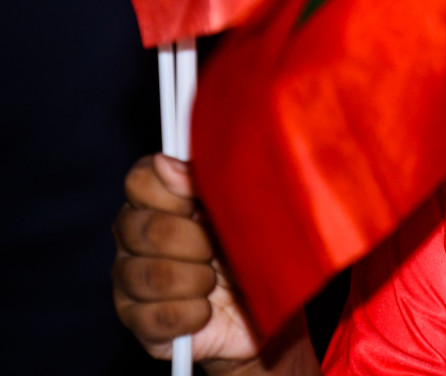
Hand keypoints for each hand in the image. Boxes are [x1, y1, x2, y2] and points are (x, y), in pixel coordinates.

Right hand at [113, 154, 258, 366]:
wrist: (273, 306)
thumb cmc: (260, 246)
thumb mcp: (248, 205)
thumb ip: (207, 178)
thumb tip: (165, 163)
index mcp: (160, 198)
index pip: (140, 180)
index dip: (175, 192)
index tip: (206, 204)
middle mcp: (135, 235)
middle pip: (140, 227)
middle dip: (192, 240)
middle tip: (219, 248)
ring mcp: (131, 279)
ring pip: (144, 275)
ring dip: (195, 280)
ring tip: (216, 282)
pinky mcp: (139, 322)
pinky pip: (155, 317)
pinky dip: (192, 315)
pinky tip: (207, 310)